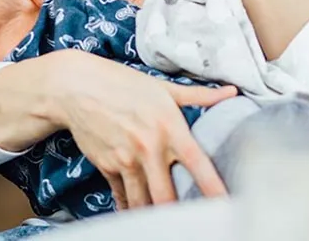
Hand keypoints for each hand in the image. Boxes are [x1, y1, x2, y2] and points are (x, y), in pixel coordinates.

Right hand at [56, 51, 236, 207]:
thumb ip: (199, 96)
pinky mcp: (107, 166)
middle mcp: (148, 146)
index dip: (213, 187)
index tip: (226, 205)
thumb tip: (231, 92)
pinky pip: (122, 196)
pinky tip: (137, 213)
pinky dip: (130, 207)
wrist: (77, 87)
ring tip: (165, 223)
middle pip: (167, 195)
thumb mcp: (163, 88)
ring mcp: (125, 159)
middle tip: (192, 222)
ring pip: (143, 202)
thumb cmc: (123, 84)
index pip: (197, 163)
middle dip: (179, 214)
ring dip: (153, 215)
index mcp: (169, 125)